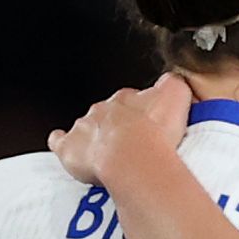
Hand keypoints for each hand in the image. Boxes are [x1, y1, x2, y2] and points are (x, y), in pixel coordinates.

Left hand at [49, 74, 193, 186]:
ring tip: (106, 154)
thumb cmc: (155, 133)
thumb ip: (176, 85)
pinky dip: (61, 143)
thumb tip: (177, 82)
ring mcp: (84, 127)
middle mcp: (104, 109)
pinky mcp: (69, 148)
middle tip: (130, 145)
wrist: (131, 156)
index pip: (131, 99)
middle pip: (108, 113)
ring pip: (85, 126)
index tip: (146, 125)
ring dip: (93, 137)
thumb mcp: (177, 96)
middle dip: (117, 126)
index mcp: (127, 98)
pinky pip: (60, 141)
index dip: (139, 113)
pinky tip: (66, 149)